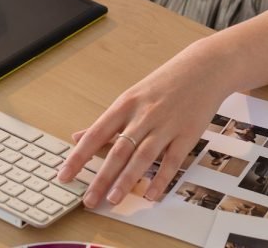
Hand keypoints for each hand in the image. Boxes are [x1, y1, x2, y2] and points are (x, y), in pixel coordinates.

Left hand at [57, 41, 231, 207]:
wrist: (203, 68)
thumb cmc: (165, 84)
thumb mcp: (132, 97)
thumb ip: (107, 121)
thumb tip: (78, 138)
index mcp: (126, 104)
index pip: (96, 133)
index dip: (79, 156)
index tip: (64, 175)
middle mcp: (144, 115)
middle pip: (118, 150)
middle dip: (101, 177)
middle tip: (88, 199)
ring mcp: (166, 125)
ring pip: (143, 156)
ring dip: (127, 180)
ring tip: (113, 199)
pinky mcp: (187, 134)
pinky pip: (172, 161)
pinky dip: (162, 179)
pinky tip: (151, 194)